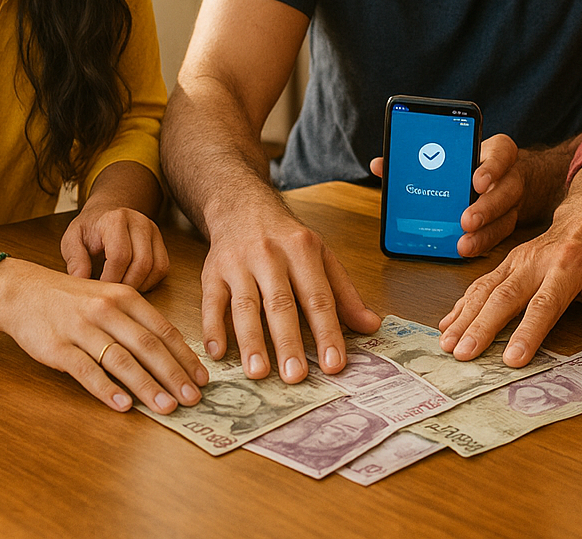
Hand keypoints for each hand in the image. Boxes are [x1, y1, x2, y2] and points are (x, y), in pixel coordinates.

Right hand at [0, 257, 209, 413]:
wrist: (21, 291)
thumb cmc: (71, 300)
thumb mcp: (108, 299)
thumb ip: (136, 322)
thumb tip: (169, 356)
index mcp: (125, 298)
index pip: (163, 330)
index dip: (185, 356)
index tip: (203, 378)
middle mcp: (107, 311)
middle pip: (148, 346)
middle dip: (174, 375)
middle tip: (193, 398)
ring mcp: (81, 328)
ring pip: (121, 360)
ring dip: (147, 386)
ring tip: (167, 406)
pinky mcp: (58, 347)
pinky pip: (86, 371)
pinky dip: (107, 389)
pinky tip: (123, 405)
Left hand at [62, 205, 169, 290]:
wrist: (106, 213)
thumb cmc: (89, 229)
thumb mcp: (72, 240)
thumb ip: (75, 260)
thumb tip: (81, 282)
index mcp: (115, 220)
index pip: (120, 256)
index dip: (110, 278)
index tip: (99, 290)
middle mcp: (139, 223)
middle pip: (142, 263)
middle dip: (127, 285)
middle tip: (111, 293)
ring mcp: (153, 232)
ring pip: (157, 267)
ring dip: (140, 285)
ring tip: (121, 288)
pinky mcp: (161, 242)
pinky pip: (163, 267)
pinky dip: (150, 281)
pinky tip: (133, 282)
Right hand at [199, 197, 379, 382]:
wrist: (242, 206)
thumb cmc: (286, 238)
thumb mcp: (322, 256)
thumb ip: (344, 293)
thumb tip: (370, 326)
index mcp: (303, 251)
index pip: (318, 298)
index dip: (327, 332)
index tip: (333, 364)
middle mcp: (270, 256)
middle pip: (281, 304)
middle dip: (288, 342)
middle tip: (294, 375)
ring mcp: (238, 264)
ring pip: (245, 306)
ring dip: (250, 341)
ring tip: (258, 372)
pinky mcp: (212, 272)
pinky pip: (211, 302)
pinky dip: (213, 328)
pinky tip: (218, 353)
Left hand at [371, 133, 527, 256]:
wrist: (507, 173)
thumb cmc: (471, 160)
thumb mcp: (455, 150)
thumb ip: (419, 156)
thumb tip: (379, 164)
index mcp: (498, 152)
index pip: (501, 154)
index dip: (490, 168)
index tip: (476, 180)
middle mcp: (510, 177)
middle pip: (506, 191)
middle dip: (485, 208)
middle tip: (465, 220)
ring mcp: (512, 202)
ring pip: (505, 219)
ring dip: (483, 234)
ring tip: (462, 245)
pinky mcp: (507, 222)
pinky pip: (498, 236)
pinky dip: (481, 245)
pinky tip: (463, 251)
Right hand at [436, 200, 581, 366]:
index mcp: (568, 267)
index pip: (545, 304)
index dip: (527, 332)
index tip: (512, 359)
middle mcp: (536, 262)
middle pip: (504, 297)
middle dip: (481, 328)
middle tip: (462, 355)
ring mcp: (517, 260)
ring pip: (485, 289)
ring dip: (464, 318)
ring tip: (447, 344)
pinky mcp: (506, 261)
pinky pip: (480, 283)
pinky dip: (462, 304)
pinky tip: (447, 324)